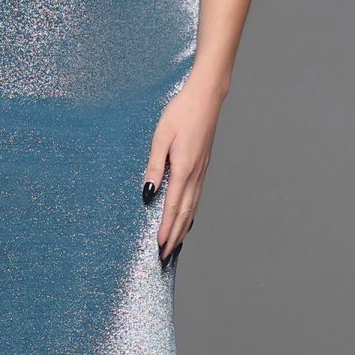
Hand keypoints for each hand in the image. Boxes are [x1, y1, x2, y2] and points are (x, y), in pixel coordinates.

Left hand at [145, 75, 226, 264]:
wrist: (206, 97)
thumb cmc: (180, 113)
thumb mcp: (160, 137)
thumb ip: (153, 166)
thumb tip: (148, 193)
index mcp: (183, 169)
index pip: (173, 207)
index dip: (166, 229)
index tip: (160, 247)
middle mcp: (195, 175)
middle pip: (185, 214)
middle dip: (174, 237)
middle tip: (165, 257)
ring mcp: (201, 172)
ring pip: (192, 208)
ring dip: (183, 229)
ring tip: (175, 246)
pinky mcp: (202, 167)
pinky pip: (196, 197)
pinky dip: (190, 214)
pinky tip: (187, 219)